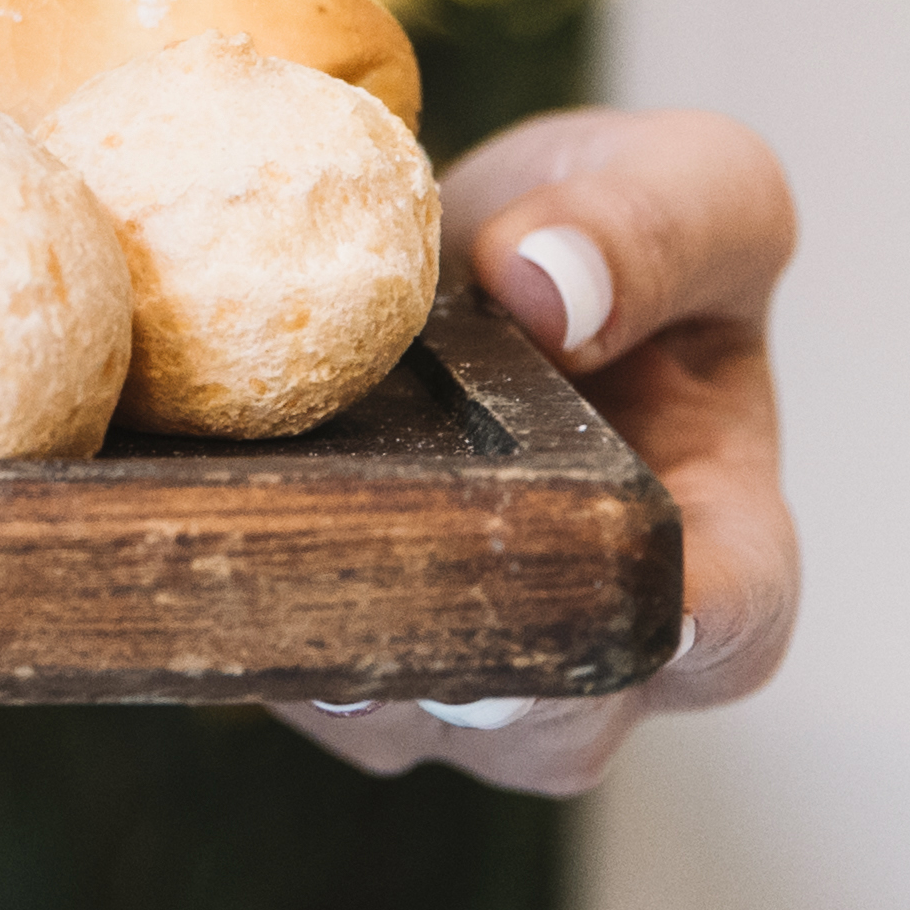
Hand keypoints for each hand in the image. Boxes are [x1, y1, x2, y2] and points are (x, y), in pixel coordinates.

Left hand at [279, 103, 797, 797]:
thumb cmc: (601, 224)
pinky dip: (228, 604)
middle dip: (472, 675)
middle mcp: (586, 639)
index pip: (732, 620)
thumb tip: (547, 287)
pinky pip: (276, 669)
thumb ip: (658, 225)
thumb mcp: (686, 179)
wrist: (443, 242)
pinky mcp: (324, 635)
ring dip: (327, 646)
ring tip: (259, 544)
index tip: (619, 579)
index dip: (686, 620)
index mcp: (720, 542)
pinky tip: (177, 525)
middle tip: (388, 588)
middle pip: (550, 730)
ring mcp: (451, 660)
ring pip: (394, 724)